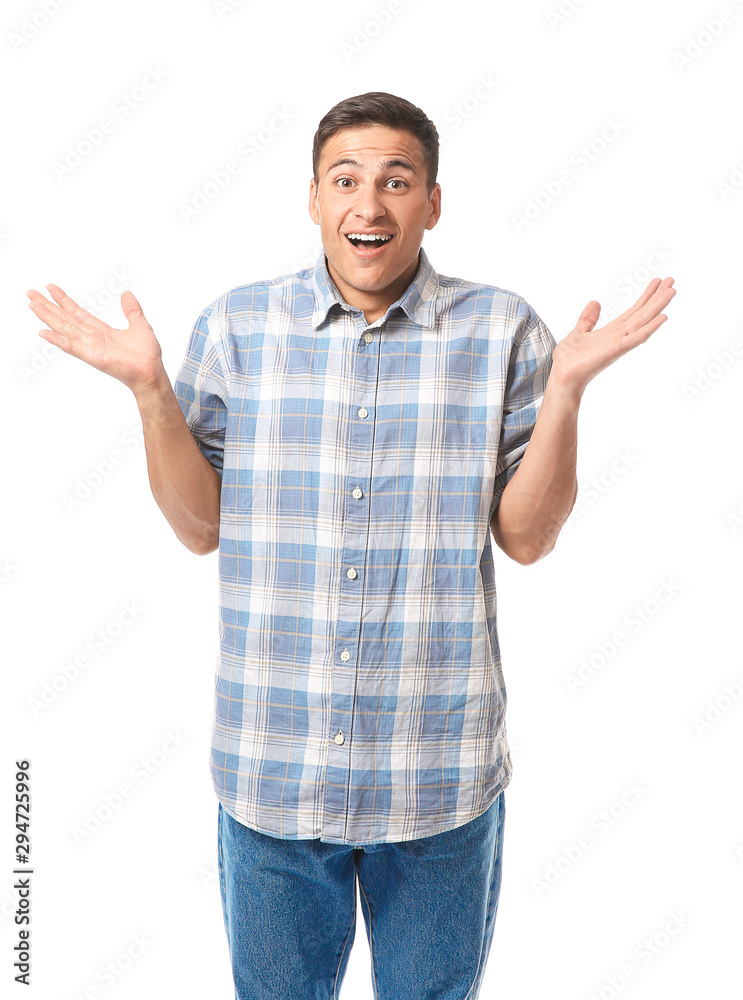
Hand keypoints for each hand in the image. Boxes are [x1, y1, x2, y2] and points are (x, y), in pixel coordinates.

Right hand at [27, 283, 165, 396]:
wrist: (152, 372)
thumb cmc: (147, 355)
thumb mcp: (140, 325)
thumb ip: (132, 310)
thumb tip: (126, 294)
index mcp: (102, 331)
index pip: (78, 313)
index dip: (64, 301)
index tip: (51, 288)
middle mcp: (92, 338)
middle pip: (65, 319)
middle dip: (48, 306)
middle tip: (31, 293)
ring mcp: (90, 347)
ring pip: (64, 329)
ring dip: (48, 317)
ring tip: (33, 305)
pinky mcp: (92, 356)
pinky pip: (72, 347)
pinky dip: (57, 340)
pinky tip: (43, 333)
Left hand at [549, 276, 676, 402]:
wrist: (562, 376)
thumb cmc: (569, 360)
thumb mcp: (578, 332)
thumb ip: (588, 319)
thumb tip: (595, 302)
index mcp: (612, 332)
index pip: (633, 311)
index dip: (645, 296)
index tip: (657, 282)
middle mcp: (619, 336)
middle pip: (642, 313)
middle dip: (656, 297)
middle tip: (671, 280)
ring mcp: (619, 343)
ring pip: (643, 322)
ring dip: (658, 307)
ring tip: (671, 292)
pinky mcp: (616, 350)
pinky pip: (636, 338)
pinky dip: (650, 328)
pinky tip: (663, 317)